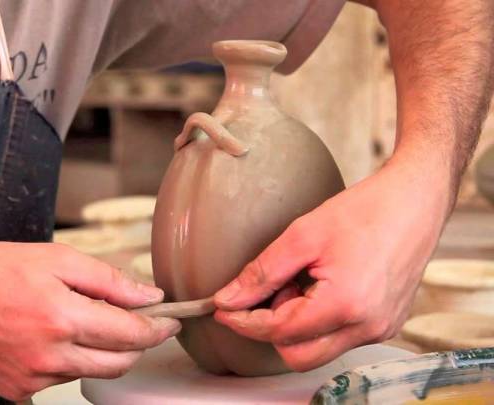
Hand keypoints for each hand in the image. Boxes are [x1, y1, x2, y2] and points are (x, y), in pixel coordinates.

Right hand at [0, 242, 179, 400]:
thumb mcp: (55, 258)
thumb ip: (108, 280)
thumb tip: (148, 295)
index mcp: (62, 317)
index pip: (131, 333)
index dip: (158, 327)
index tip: (170, 320)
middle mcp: (50, 355)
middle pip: (120, 362)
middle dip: (136, 342)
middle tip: (135, 319)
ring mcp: (33, 378)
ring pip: (92, 371)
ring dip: (100, 349)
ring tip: (76, 318)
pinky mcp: (19, 390)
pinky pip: (62, 379)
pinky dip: (69, 360)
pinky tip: (50, 336)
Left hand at [213, 156, 450, 370]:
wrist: (415, 200)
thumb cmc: (366, 210)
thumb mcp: (302, 236)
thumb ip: (261, 273)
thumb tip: (228, 299)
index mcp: (346, 305)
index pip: (279, 332)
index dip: (244, 321)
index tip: (223, 308)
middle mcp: (367, 327)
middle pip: (298, 354)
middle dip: (273, 327)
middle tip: (273, 289)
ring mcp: (380, 329)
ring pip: (318, 349)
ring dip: (297, 323)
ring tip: (302, 280)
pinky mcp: (386, 324)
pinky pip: (340, 337)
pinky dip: (319, 320)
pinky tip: (321, 286)